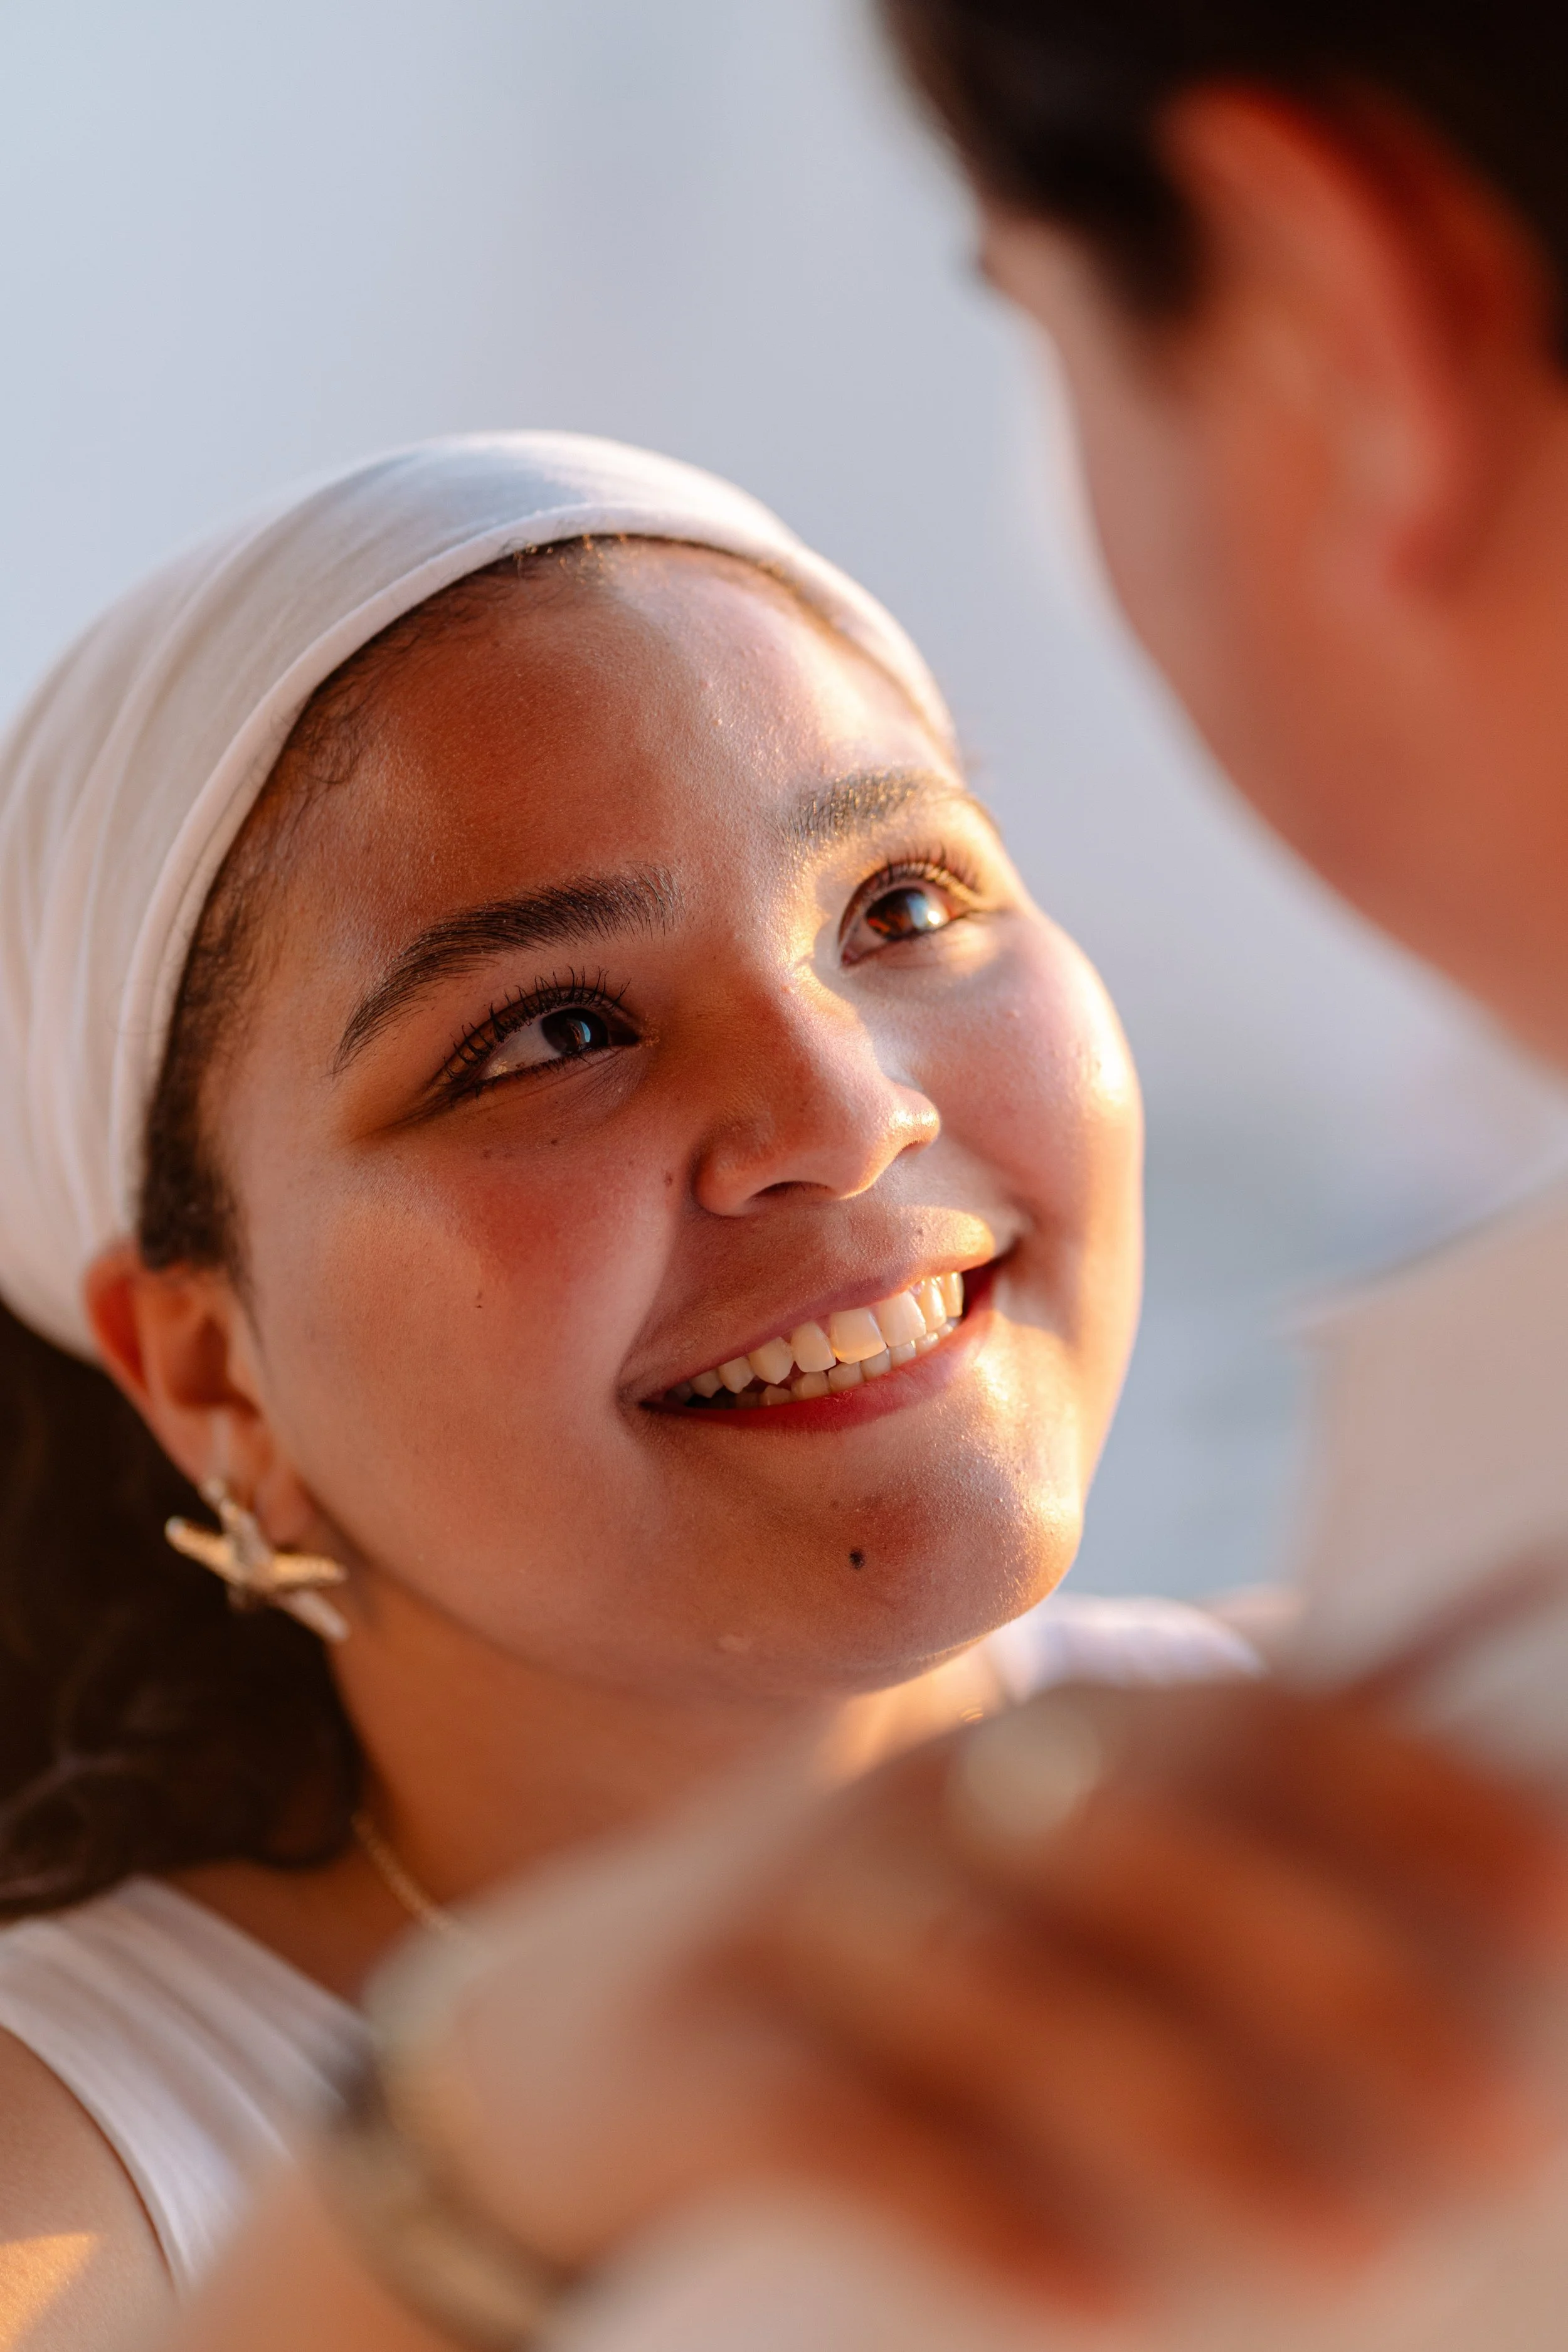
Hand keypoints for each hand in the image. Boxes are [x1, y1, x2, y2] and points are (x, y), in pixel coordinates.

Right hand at [406, 1680, 1567, 2317]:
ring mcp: (794, 1909)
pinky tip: (1089, 2293)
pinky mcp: (687, 2047)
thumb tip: (1452, 1933)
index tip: (1560, 1886)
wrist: (557, 2050)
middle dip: (1334, 1967)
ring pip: (1004, 1990)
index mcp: (1025, 1742)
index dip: (1402, 1791)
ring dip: (1185, 2113)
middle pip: (1140, 1847)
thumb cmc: (863, 1981)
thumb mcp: (1016, 1897)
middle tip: (1502, 2119)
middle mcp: (919, 1795)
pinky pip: (838, 2118)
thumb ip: (1187, 1886)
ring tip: (1351, 2243)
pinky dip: (965, 2197)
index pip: (1237, 1723)